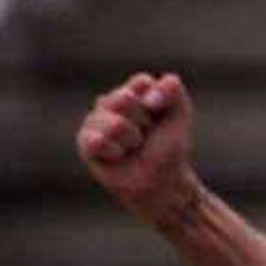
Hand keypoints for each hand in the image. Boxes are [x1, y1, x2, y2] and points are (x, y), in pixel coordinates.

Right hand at [76, 71, 198, 225]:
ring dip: (132, 139)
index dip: (158, 104)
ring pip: (114, 122)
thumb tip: (146, 96)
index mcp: (130, 91)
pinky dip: (114, 150)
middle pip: (126, 98)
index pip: (142, 83)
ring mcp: (94, 122)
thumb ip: (171, 88)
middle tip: (145, 137)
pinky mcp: (85, 144)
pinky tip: (119, 155)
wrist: (164, 182)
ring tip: (133, 148)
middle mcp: (108, 103)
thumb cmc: (169, 148)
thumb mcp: (179, 112)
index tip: (160, 117)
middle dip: (144, 122)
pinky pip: (97, 140)